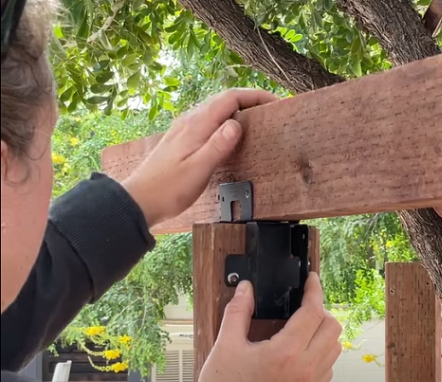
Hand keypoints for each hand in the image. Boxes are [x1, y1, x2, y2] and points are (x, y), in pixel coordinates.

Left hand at [121, 88, 279, 227]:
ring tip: (257, 119)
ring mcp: (184, 129)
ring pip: (216, 109)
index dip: (255, 96)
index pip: (230, 98)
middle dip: (250, 100)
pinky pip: (209, 120)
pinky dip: (226, 119)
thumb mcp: (199, 169)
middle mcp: (190, 121)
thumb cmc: (168, 188)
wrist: (139, 200)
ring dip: (238, 108)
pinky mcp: (182, 139)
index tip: (276, 102)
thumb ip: (218, 145)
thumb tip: (237, 123)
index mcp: (196, 125)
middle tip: (272, 110)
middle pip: (224, 99)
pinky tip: (231, 134)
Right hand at [187, 273, 342, 381]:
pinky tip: (304, 348)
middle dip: (320, 311)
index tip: (311, 279)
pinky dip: (324, 352)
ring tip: (304, 324)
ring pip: (335, 347)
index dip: (314, 291)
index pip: (313, 312)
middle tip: (302, 304)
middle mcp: (304, 367)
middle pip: (332, 328)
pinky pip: (329, 367)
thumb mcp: (225, 346)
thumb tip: (246, 289)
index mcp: (285, 353)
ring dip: (324, 331)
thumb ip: (237, 312)